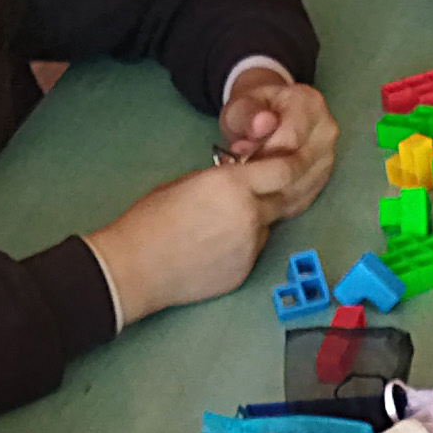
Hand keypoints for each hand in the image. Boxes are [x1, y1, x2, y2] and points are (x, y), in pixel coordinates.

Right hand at [86, 158, 295, 325]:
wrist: (137, 267)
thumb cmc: (150, 221)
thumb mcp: (187, 183)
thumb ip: (222, 179)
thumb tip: (239, 179)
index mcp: (233, 185)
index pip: (284, 171)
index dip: (292, 164)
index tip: (295, 161)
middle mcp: (249, 216)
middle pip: (282, 200)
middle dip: (274, 193)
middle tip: (257, 191)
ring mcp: (249, 248)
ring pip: (267, 227)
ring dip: (255, 221)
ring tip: (218, 224)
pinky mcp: (243, 272)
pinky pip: (253, 251)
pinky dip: (243, 245)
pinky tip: (213, 246)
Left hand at [219, 68, 335, 215]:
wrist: (266, 119)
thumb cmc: (252, 112)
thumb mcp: (241, 106)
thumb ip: (247, 114)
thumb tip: (261, 126)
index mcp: (311, 104)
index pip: (290, 140)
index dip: (262, 152)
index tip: (239, 156)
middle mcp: (327, 131)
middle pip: (297, 167)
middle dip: (265, 173)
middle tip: (241, 171)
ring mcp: (328, 159)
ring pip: (298, 188)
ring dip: (270, 191)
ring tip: (250, 179)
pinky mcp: (321, 182)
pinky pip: (299, 201)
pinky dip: (277, 201)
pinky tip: (261, 193)